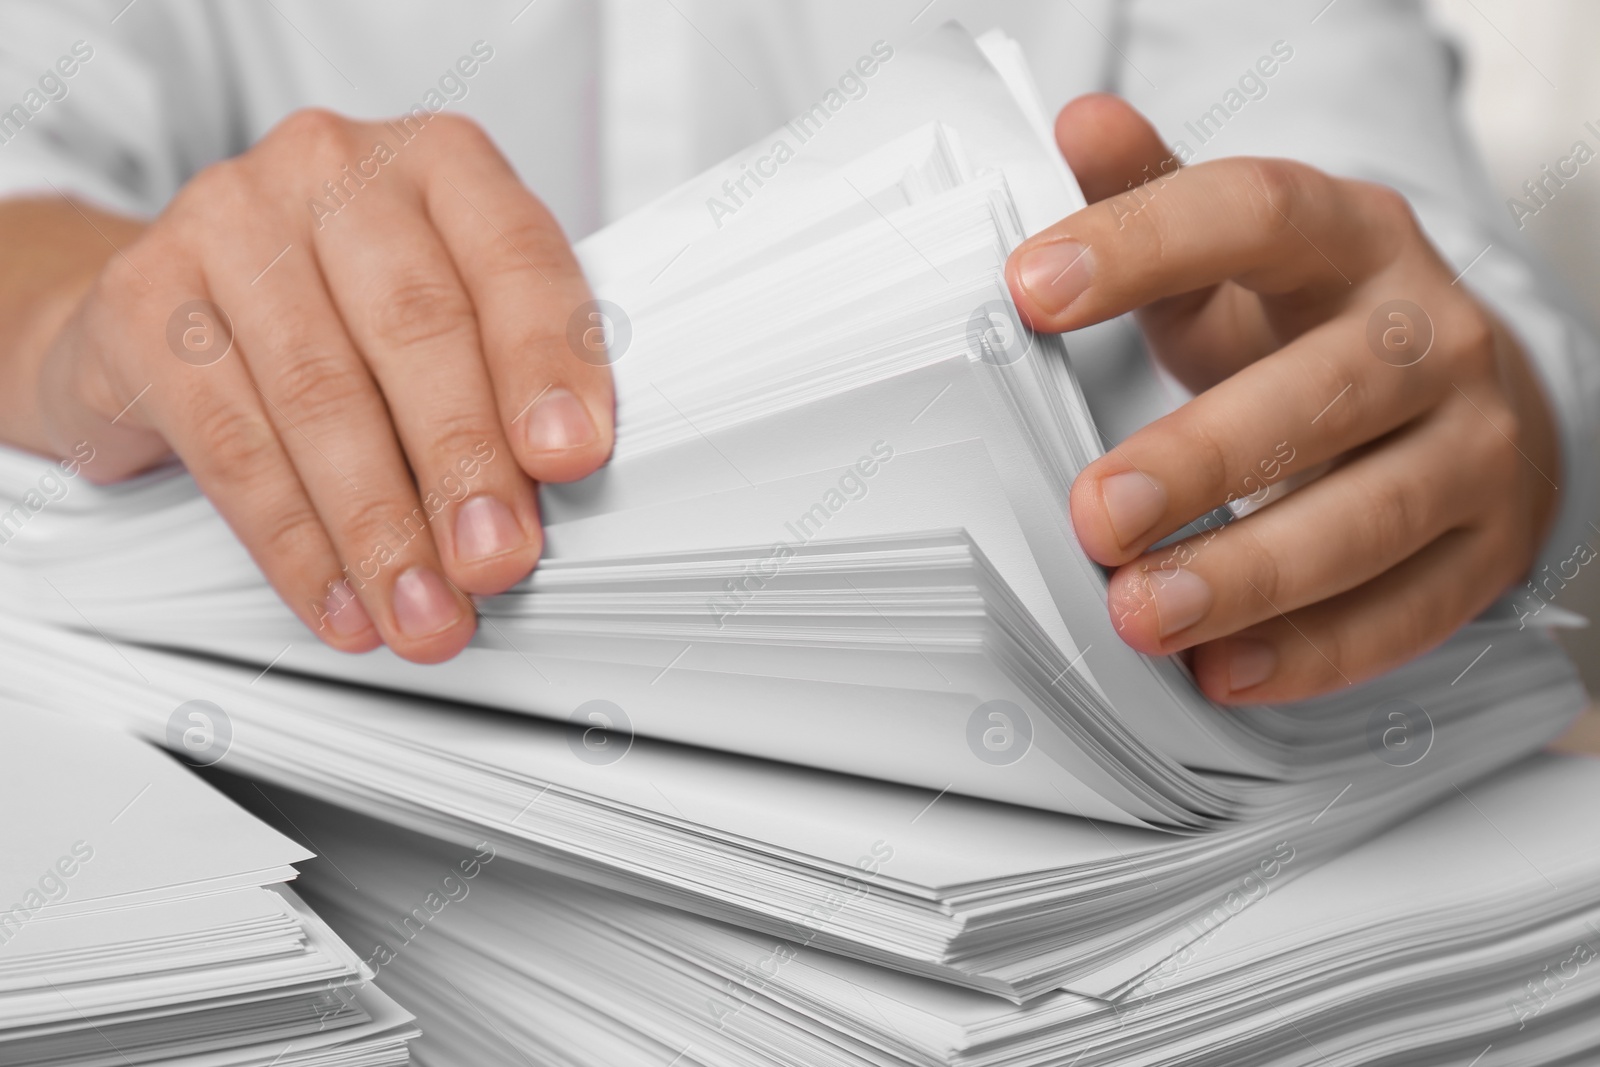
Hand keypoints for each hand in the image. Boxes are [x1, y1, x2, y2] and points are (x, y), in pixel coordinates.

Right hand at [29, 109, 613, 662]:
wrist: (170, 309)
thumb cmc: (343, 315)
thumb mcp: (445, 318)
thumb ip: (505, 377)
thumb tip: (556, 492)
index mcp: (440, 163)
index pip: (514, 256)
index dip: (548, 363)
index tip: (572, 458)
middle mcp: (333, 169)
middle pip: (416, 326)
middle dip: (465, 464)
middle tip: (497, 561)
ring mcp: (227, 220)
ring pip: (322, 395)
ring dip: (382, 528)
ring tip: (424, 612)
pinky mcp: (143, 297)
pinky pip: (232, 442)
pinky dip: (296, 543)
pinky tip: (339, 602)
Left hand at [1005, 95, 1559, 703]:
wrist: (1469, 393)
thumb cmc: (1316, 324)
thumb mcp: (1238, 256)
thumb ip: (1155, 201)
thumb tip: (1083, 125)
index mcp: (1350, 240)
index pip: (1256, 216)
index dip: (1143, 244)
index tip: (1032, 288)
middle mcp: (1427, 336)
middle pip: (1324, 390)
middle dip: (1204, 458)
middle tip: (1095, 512)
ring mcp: (1472, 446)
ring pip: (1371, 515)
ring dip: (1251, 574)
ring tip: (1144, 612)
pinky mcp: (1484, 548)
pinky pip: (1407, 612)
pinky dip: (1313, 651)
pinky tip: (1225, 669)